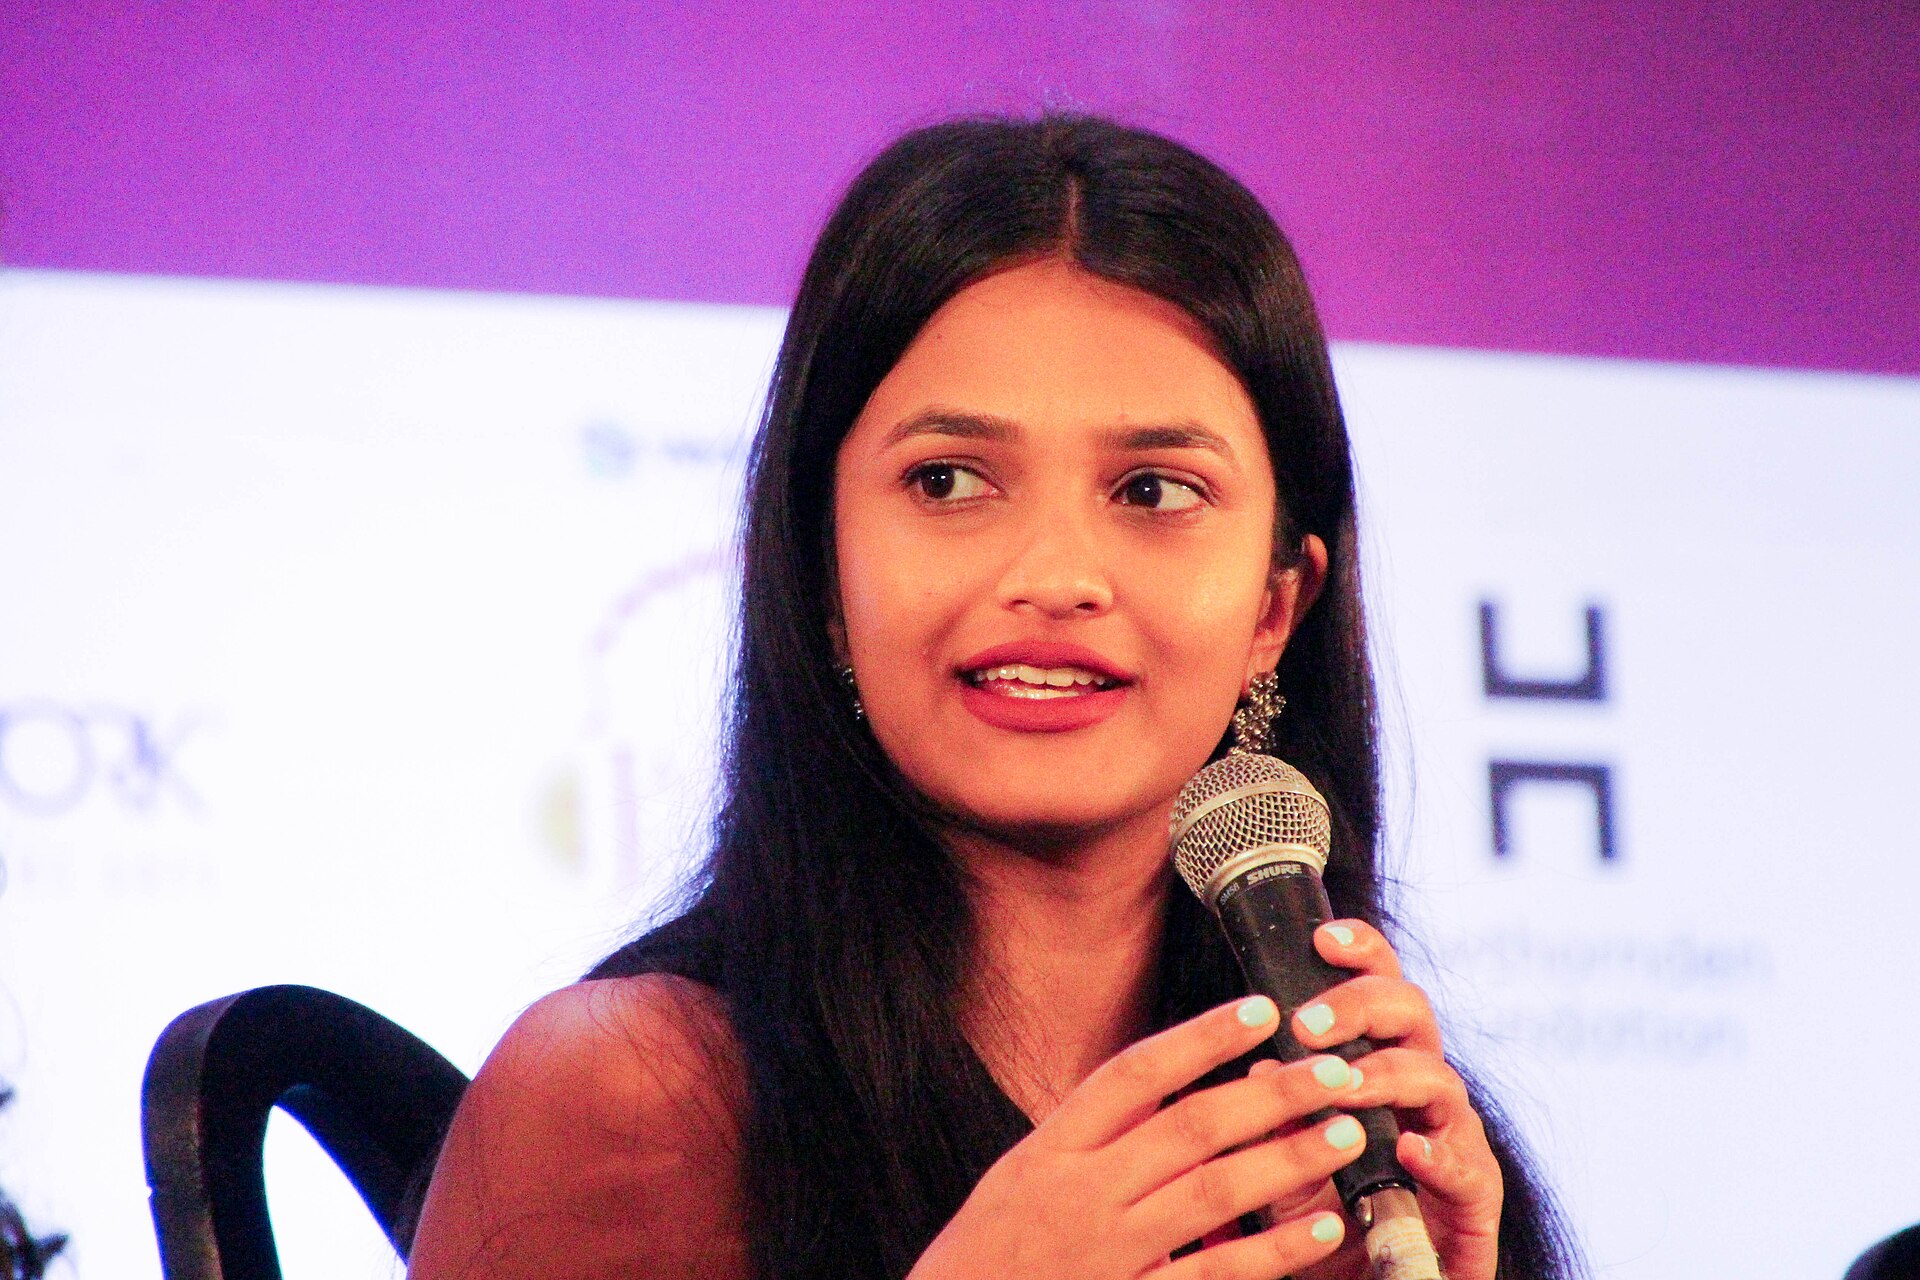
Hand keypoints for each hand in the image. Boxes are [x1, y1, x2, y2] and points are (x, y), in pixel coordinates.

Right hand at [908, 995, 1371, 1279]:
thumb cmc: (993, 1254)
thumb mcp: (1022, 1176)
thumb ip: (1091, 1135)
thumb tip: (1171, 1081)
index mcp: (1050, 1151)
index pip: (1133, 1075)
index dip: (1201, 1039)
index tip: (1261, 1010)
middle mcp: (1081, 1195)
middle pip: (1189, 1127)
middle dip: (1271, 1094)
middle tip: (1336, 1070)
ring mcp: (1111, 1256)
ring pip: (1215, 1193)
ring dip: (1288, 1160)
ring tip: (1345, 1132)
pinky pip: (1219, 1274)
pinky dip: (1274, 1251)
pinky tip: (1320, 1227)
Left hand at [1288, 921, 1503, 1279]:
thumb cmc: (1328, 1209)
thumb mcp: (1284, 1156)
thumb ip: (1275, 1109)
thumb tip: (1257, 1062)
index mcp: (1377, 1059)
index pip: (1376, 989)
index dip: (1360, 953)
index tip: (1323, 937)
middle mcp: (1420, 1087)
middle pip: (1412, 1014)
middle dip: (1361, 1007)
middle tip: (1306, 1024)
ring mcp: (1453, 1136)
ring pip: (1438, 1080)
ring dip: (1387, 1077)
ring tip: (1343, 1086)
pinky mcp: (1474, 1198)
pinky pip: (1469, 1168)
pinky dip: (1440, 1155)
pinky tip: (1410, 1149)